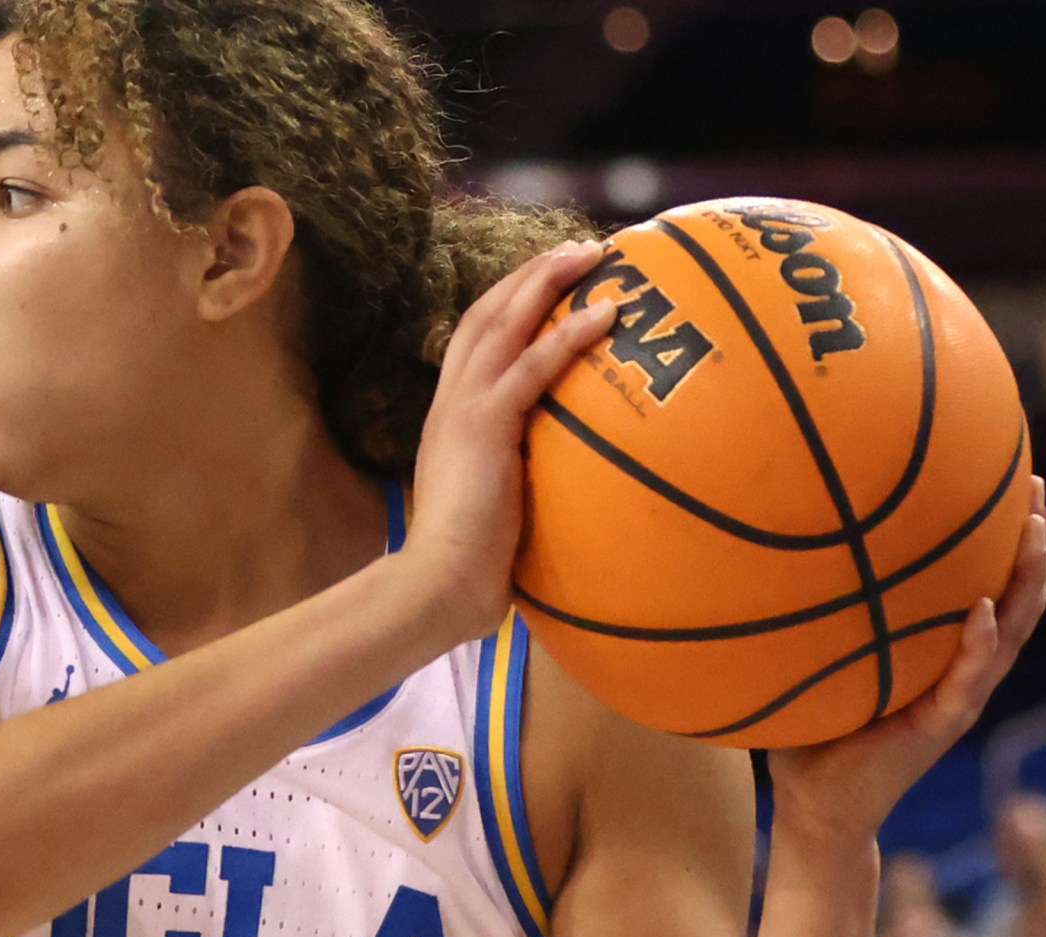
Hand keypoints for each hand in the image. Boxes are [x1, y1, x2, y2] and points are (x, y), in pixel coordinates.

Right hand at [396, 238, 622, 644]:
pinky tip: (606, 311)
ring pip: (502, 323)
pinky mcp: (483, 424)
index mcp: (450, 416)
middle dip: (529, 275)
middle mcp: (450, 401)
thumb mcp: (496, 500)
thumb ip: (517, 472)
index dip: (510, 303)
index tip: (551, 280)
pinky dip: (568, 334)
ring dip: (547, 281)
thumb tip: (560, 472)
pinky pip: (532, 365)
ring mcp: (463, 408)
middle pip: (484, 315)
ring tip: (593, 254)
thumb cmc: (469, 559)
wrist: (439, 579)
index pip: (475, 341)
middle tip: (578, 248)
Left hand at [768, 479, 1045, 843]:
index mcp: (937, 651)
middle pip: (1012, 593)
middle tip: (1031, 483)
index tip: (1001, 478)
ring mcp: (958, 695)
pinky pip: (968, 678)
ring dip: (1024, 579)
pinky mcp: (942, 723)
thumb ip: (804, 620)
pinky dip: (978, 642)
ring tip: (1032, 528)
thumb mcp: (811, 664)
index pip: (981, 582)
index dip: (997, 536)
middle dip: (1028, 539)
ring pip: (1010, 629)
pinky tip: (979, 609)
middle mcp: (959, 667)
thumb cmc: (807, 734)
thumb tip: (750, 557)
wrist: (813, 806)